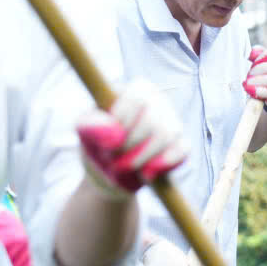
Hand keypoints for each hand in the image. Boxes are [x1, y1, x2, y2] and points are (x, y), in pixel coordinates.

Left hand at [77, 79, 187, 197]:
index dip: (124, 119)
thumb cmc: (97, 146)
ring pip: (167, 135)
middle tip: (112, 158)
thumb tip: (114, 131)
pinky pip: (182, 149)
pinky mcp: (181, 144)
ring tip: (125, 167)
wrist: (110, 174)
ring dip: (142, 157)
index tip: (108, 138)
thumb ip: (91, 125)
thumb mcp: (84, 133)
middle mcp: (158, 102)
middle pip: (153, 119)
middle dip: (130, 144)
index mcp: (134, 91)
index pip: (138, 96)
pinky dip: (164, 163)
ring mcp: (172, 122)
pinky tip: (147, 173)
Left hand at [244, 46, 266, 111]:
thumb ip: (262, 53)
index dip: (258, 58)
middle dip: (254, 70)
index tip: (253, 63)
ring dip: (254, 81)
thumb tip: (251, 54)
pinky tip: (253, 90)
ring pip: (266, 80)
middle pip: (266, 67)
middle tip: (248, 74)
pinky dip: (258, 91)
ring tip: (248, 83)